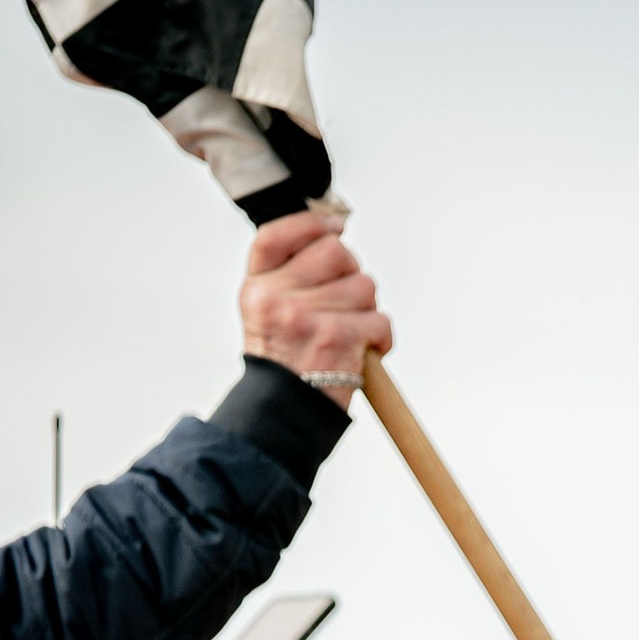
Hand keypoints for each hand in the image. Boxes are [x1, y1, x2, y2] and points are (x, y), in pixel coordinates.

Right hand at [239, 210, 390, 408]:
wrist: (286, 416)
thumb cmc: (287, 367)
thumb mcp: (268, 317)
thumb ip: (289, 279)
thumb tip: (334, 239)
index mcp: (256, 288)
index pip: (277, 235)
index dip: (310, 223)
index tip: (336, 225)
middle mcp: (277, 297)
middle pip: (334, 252)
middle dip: (352, 273)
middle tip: (348, 301)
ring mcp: (306, 315)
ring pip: (364, 285)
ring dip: (368, 308)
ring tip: (353, 332)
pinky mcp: (337, 337)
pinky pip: (380, 319)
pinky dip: (382, 337)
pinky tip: (368, 352)